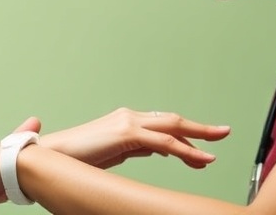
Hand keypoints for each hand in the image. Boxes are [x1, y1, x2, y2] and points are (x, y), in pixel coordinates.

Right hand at [34, 108, 230, 168]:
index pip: (164, 125)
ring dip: (198, 136)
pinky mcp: (125, 133)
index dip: (187, 133)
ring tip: (217, 145)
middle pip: (173, 121)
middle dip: (200, 128)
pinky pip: (163, 142)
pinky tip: (199, 158)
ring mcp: (128, 123)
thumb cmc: (77, 158)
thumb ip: (134, 148)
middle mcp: (130, 117)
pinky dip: (184, 150)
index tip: (204, 144)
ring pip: (172, 128)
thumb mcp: (113, 154)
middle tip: (223, 133)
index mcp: (126, 121)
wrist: (51, 155)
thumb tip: (153, 150)